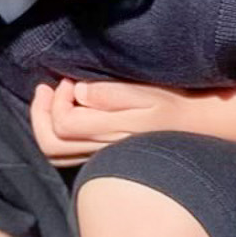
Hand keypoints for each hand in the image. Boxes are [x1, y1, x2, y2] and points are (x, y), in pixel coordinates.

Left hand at [29, 77, 183, 166]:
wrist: (195, 125)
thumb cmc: (172, 105)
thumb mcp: (146, 94)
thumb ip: (110, 94)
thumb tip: (78, 92)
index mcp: (110, 133)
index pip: (62, 125)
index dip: (57, 100)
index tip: (70, 80)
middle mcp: (101, 150)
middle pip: (50, 145)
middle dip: (40, 114)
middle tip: (46, 88)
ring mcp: (100, 156)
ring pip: (55, 152)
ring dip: (46, 121)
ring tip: (52, 96)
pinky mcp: (102, 154)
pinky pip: (66, 151)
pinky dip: (57, 130)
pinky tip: (67, 109)